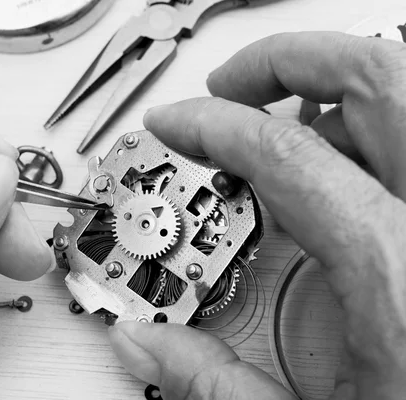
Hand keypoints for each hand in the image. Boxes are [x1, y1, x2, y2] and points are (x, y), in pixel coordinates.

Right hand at [109, 32, 405, 398]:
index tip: (180, 121)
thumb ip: (219, 384)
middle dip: (288, 63)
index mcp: (399, 274)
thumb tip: (147, 345)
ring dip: (340, 90)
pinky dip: (383, 131)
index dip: (217, 125)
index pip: (287, 154)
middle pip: (378, 79)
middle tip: (232, 87)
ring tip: (284, 120)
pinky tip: (350, 164)